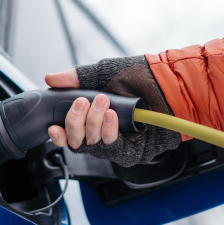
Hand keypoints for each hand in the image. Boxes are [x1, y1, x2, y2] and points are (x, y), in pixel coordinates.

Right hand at [43, 57, 180, 166]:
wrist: (172, 83)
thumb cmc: (142, 77)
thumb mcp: (104, 72)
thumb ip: (76, 78)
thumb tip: (51, 78)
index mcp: (91, 116)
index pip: (68, 132)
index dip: (58, 133)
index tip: (53, 126)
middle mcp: (102, 132)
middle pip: (76, 142)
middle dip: (75, 123)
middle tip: (83, 103)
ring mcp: (117, 143)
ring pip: (92, 146)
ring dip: (93, 124)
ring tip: (103, 103)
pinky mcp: (132, 152)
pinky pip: (113, 150)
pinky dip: (109, 132)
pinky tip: (112, 117)